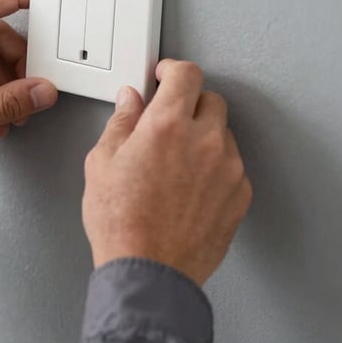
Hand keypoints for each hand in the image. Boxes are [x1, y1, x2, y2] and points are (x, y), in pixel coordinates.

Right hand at [83, 60, 251, 285]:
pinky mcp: (239, 196)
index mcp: (166, 125)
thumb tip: (130, 101)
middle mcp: (204, 141)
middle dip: (190, 102)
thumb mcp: (102, 162)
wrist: (149, 272)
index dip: (173, 70)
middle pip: (211, 99)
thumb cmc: (121, 222)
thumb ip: (121, 123)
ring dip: (203, 136)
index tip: (165, 75)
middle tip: (169, 119)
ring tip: (176, 161)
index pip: (186, 74)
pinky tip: (190, 186)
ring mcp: (227, 169)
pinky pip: (232, 166)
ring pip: (223, 134)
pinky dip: (215, 167)